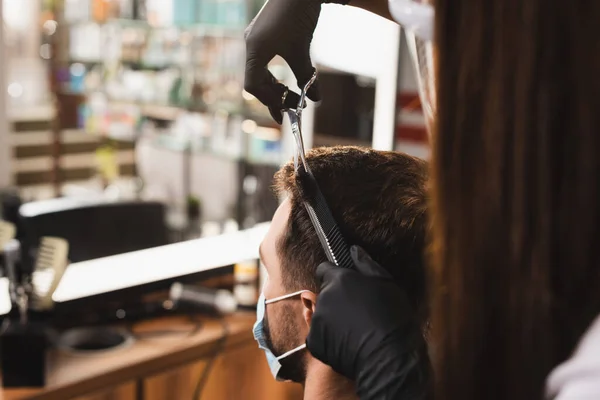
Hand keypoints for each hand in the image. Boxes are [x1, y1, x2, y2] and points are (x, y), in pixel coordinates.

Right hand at [245, 0, 344, 122]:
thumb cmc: (298, 16)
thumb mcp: (302, 50)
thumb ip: (306, 76)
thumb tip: (314, 98)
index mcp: (255, 50)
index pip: (253, 86)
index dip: (269, 101)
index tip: (286, 110)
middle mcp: (251, 45)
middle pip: (255, 81)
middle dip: (273, 96)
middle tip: (291, 108)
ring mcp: (256, 39)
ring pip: (260, 72)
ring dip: (274, 87)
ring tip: (291, 96)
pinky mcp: (263, 34)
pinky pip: (263, 61)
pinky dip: (274, 74)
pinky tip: (286, 80)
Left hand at [307, 246, 429, 398]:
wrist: (388, 357)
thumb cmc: (392, 318)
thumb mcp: (386, 283)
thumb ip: (366, 264)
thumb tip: (353, 250)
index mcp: (339, 279)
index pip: (325, 270)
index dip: (336, 277)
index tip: (346, 286)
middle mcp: (323, 297)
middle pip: (325, 294)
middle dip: (337, 299)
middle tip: (357, 311)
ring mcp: (317, 320)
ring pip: (322, 315)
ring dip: (333, 319)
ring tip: (356, 329)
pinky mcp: (314, 341)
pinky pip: (319, 336)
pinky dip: (329, 339)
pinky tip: (348, 343)